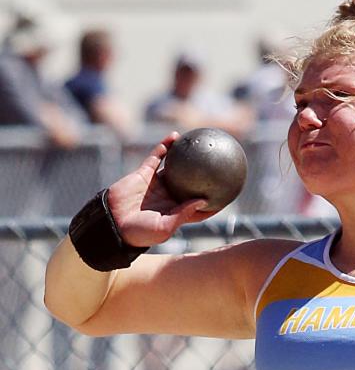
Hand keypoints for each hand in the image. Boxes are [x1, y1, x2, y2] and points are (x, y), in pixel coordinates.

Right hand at [107, 132, 213, 246]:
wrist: (111, 224)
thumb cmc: (139, 232)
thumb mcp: (164, 228)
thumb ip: (183, 214)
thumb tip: (203, 200)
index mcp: (177, 212)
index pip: (200, 206)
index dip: (214, 200)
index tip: (229, 192)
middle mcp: (169, 197)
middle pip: (190, 183)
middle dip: (204, 175)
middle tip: (218, 163)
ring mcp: (157, 185)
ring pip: (175, 167)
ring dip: (185, 154)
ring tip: (198, 142)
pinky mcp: (143, 174)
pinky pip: (156, 157)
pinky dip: (165, 147)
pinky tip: (174, 136)